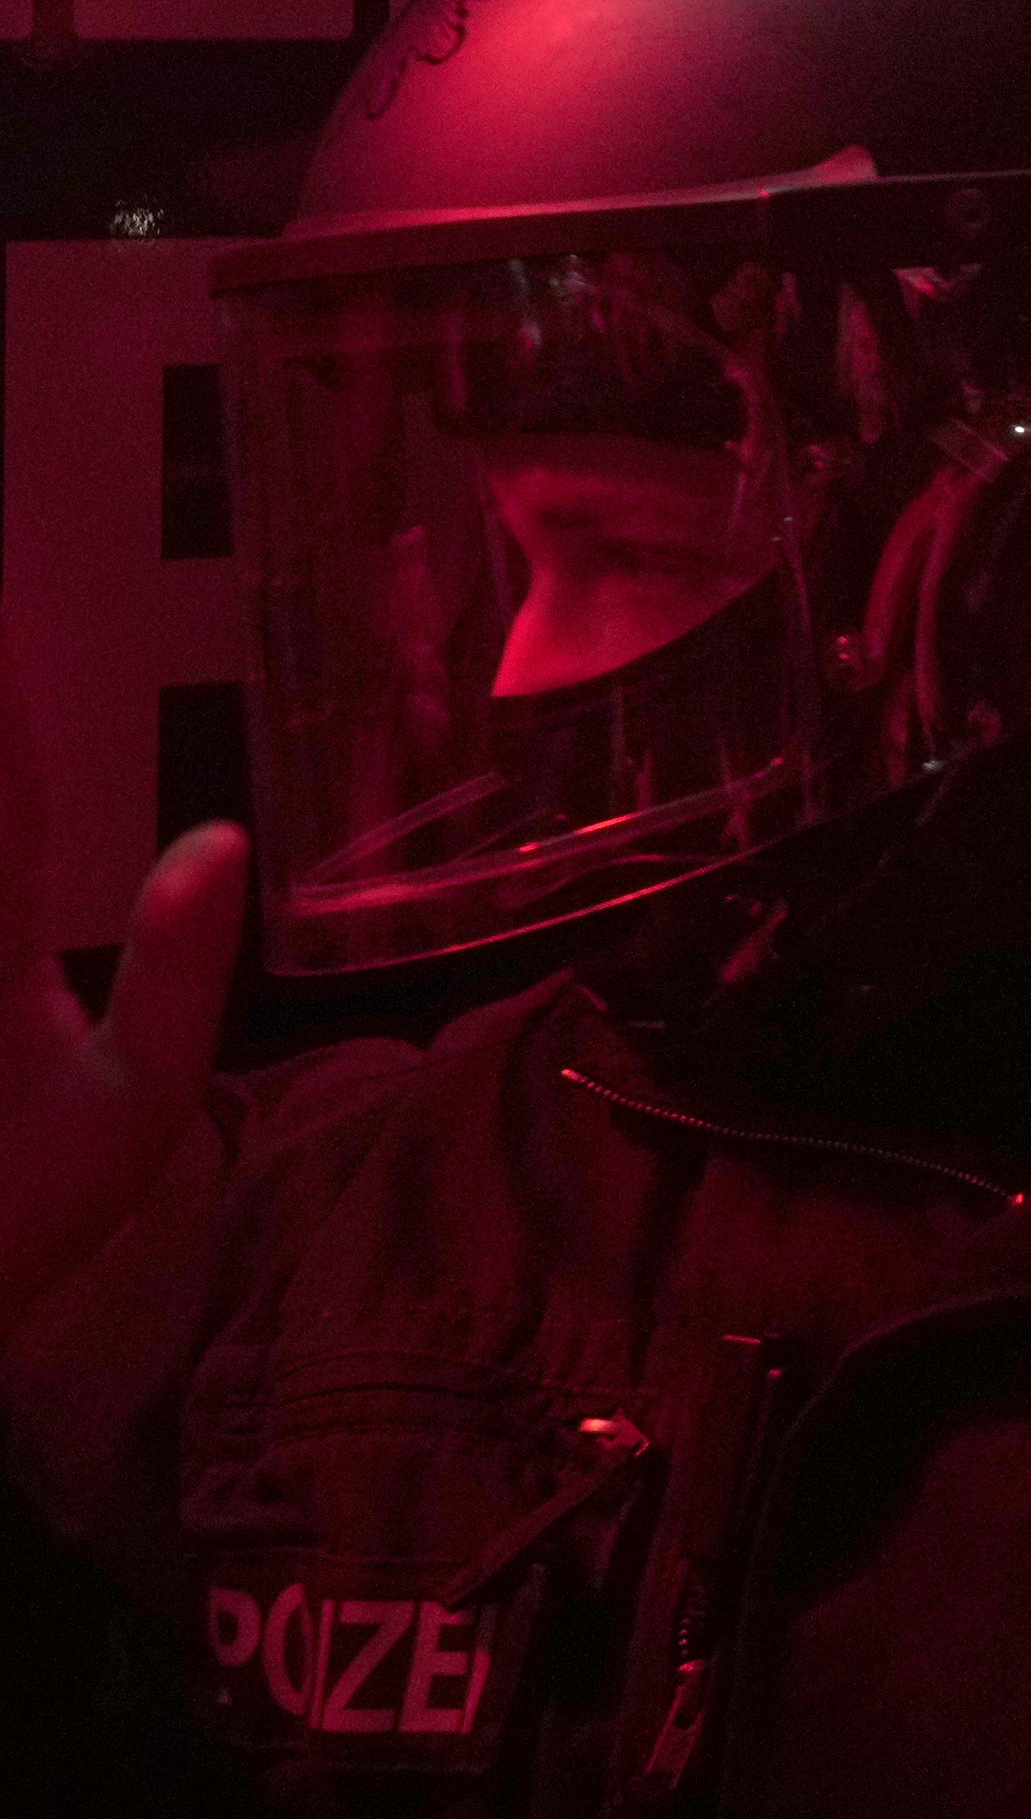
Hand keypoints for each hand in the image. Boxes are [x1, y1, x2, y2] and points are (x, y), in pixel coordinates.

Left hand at [0, 669, 248, 1333]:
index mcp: (3, 945)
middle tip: (4, 620)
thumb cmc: (16, 1212)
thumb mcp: (134, 1119)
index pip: (5, 789)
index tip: (6, 607)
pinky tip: (4, 817)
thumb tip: (221, 835)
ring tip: (3, 676)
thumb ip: (178, 978)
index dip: (4, 691)